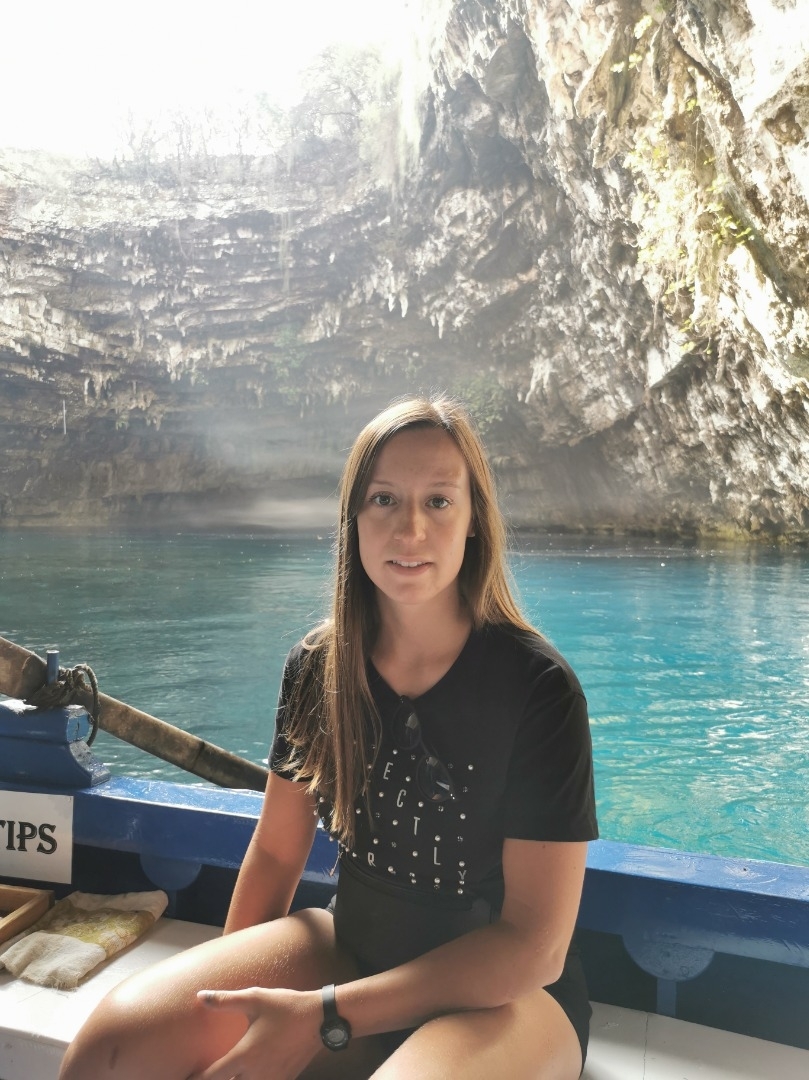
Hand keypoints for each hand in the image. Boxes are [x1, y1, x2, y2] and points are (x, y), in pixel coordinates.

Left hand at [189, 986, 321, 1079]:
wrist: (320, 1019)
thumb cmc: (285, 1007)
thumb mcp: (255, 998)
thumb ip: (225, 1000)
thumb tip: (200, 996)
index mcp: (244, 1056)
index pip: (211, 1078)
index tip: (186, 1077)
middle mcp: (255, 1075)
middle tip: (207, 1074)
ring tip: (228, 1073)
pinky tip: (249, 1074)